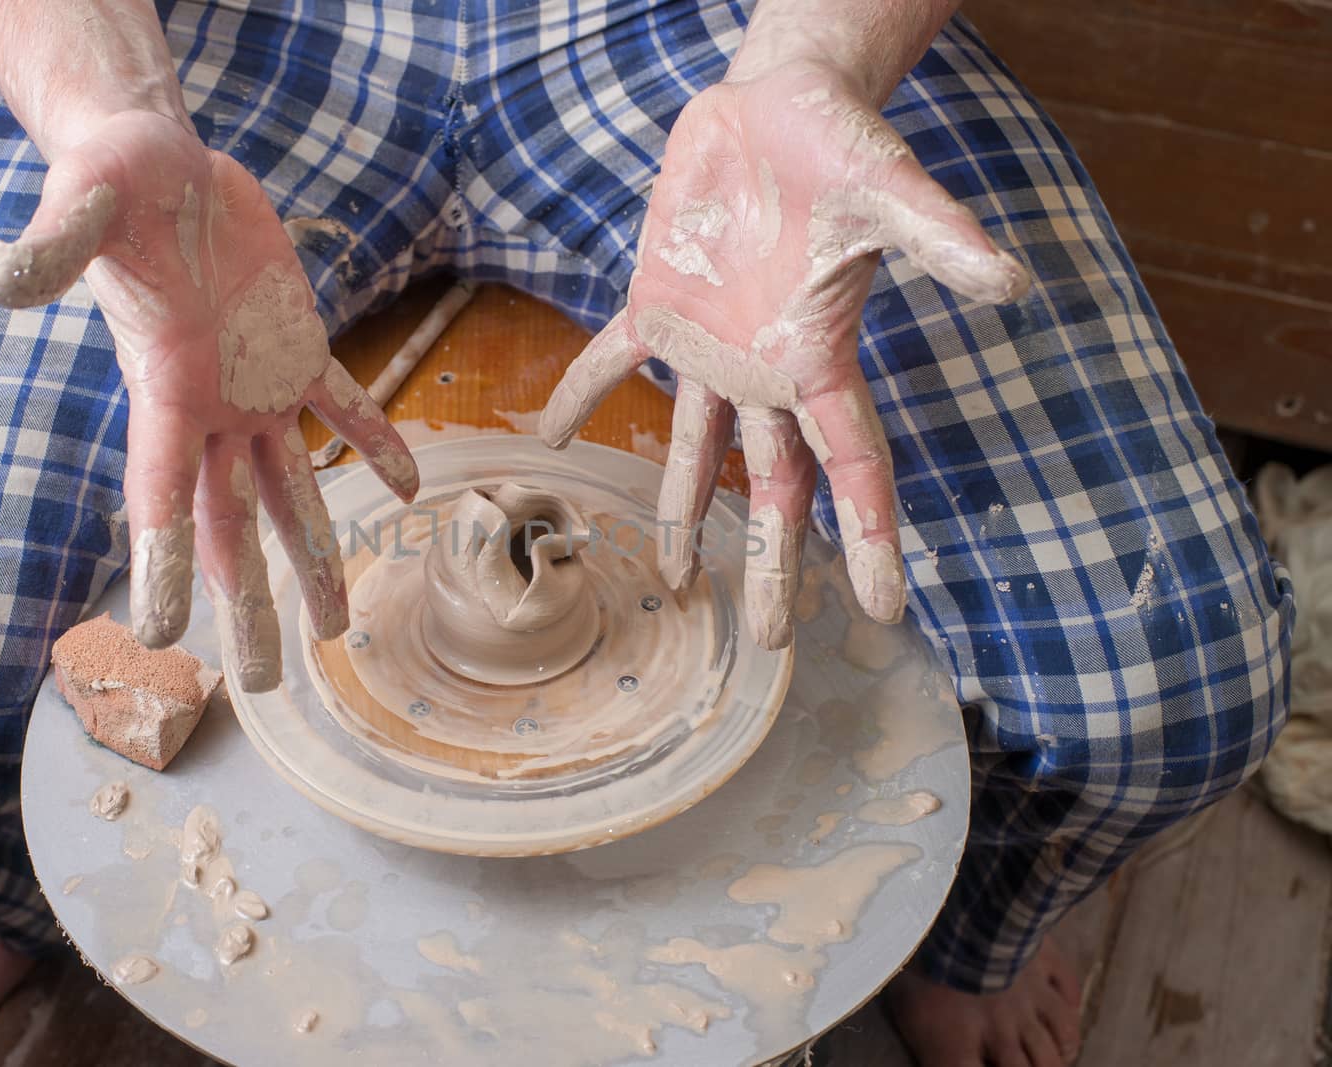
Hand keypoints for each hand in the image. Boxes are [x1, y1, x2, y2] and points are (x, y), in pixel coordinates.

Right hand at [0, 111, 417, 690]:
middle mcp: (210, 408)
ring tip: (336, 627)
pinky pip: (344, 405)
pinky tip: (408, 485)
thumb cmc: (115, 175)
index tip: (166, 634)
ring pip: (291, 489)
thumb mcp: (86, 200)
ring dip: (314, 555)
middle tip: (268, 683)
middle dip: (250, 604)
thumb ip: (52, 246)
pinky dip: (374, 441)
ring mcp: (254, 385)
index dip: (164, 560)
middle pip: (231, 526)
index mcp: (165, 390)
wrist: (156, 158)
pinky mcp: (295, 346)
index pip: (161, 493)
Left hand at [540, 64, 1026, 648]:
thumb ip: (942, 239)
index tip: (885, 610)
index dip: (869, 539)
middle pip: (772, 491)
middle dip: (771, 565)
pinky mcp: (658, 303)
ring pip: (696, 452)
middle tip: (773, 641)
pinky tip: (549, 434)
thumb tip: (1011, 283)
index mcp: (820, 359)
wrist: (778, 99)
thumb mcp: (891, 191)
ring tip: (675, 583)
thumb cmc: (841, 140)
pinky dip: (578, 394)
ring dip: (681, 517)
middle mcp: (766, 370)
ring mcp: (710, 345)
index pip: (853, 469)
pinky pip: (611, 362)